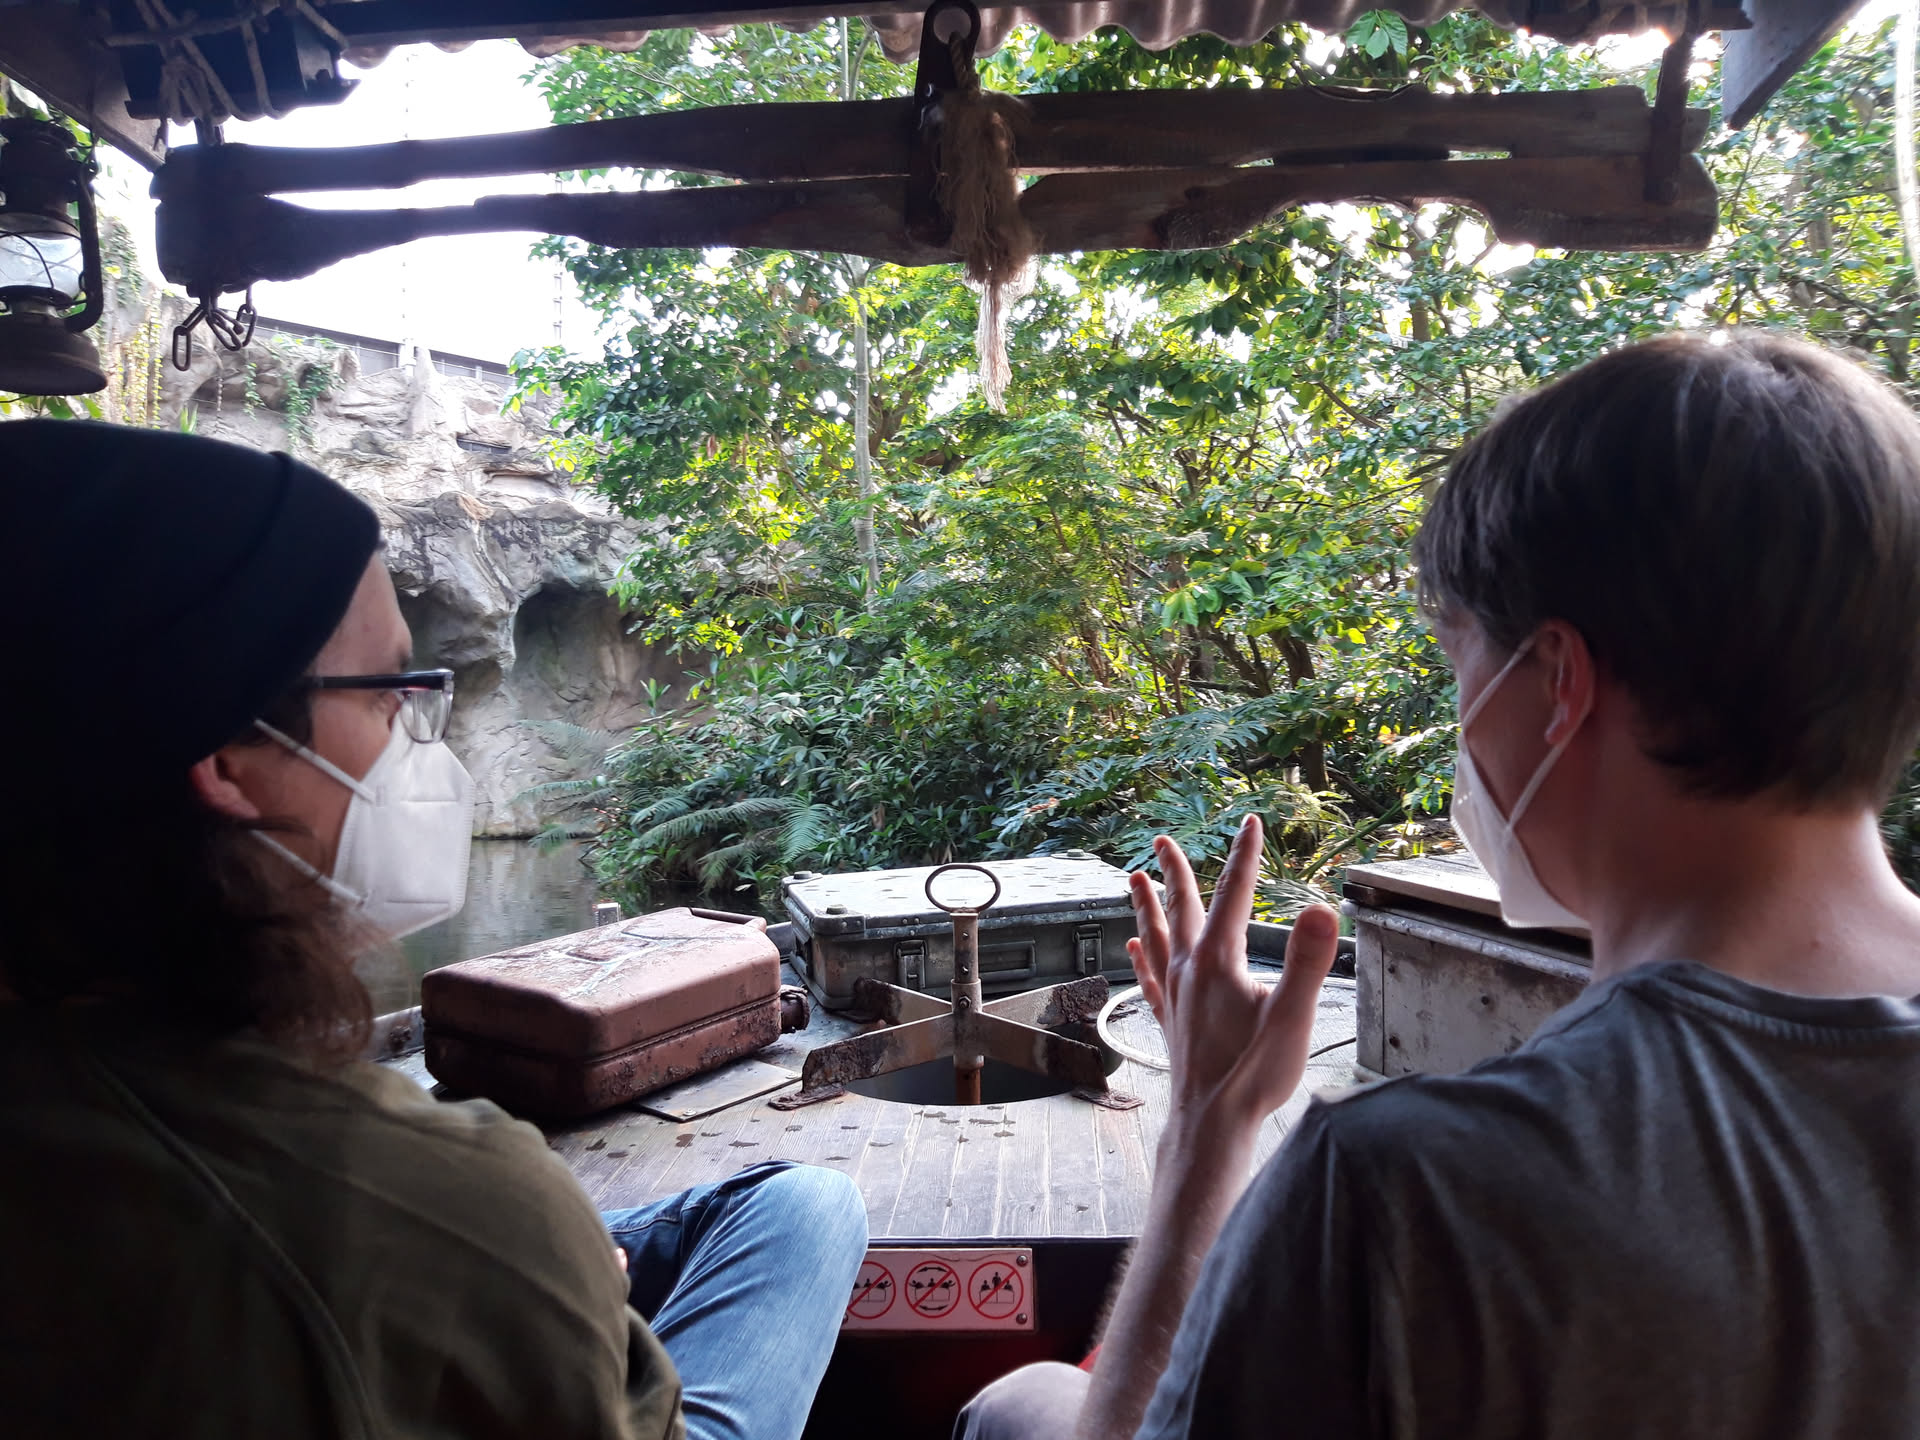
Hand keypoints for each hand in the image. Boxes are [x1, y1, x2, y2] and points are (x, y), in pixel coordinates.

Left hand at [1128, 816, 1339, 1143]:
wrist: (1211, 1123)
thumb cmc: (1252, 1075)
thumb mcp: (1292, 1017)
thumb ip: (1307, 962)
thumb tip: (1320, 910)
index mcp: (1219, 961)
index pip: (1235, 894)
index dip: (1244, 855)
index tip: (1250, 822)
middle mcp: (1189, 970)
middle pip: (1182, 907)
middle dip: (1175, 870)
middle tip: (1161, 840)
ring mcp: (1176, 996)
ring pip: (1156, 936)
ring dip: (1147, 905)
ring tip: (1133, 879)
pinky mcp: (1171, 1021)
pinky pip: (1151, 977)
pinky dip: (1143, 956)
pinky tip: (1134, 947)